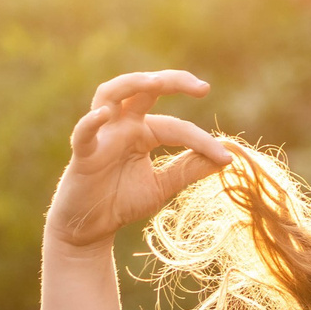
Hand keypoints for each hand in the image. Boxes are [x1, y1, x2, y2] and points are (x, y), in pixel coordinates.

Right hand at [47, 70, 233, 252]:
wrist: (90, 228)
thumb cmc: (122, 201)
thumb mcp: (163, 186)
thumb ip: (189, 170)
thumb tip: (227, 157)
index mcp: (144, 132)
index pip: (178, 128)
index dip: (203, 141)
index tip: (226, 158)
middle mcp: (123, 125)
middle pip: (144, 89)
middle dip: (172, 81)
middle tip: (203, 87)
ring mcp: (102, 135)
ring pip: (110, 94)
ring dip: (132, 84)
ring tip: (156, 82)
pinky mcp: (83, 154)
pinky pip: (83, 133)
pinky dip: (91, 122)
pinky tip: (104, 115)